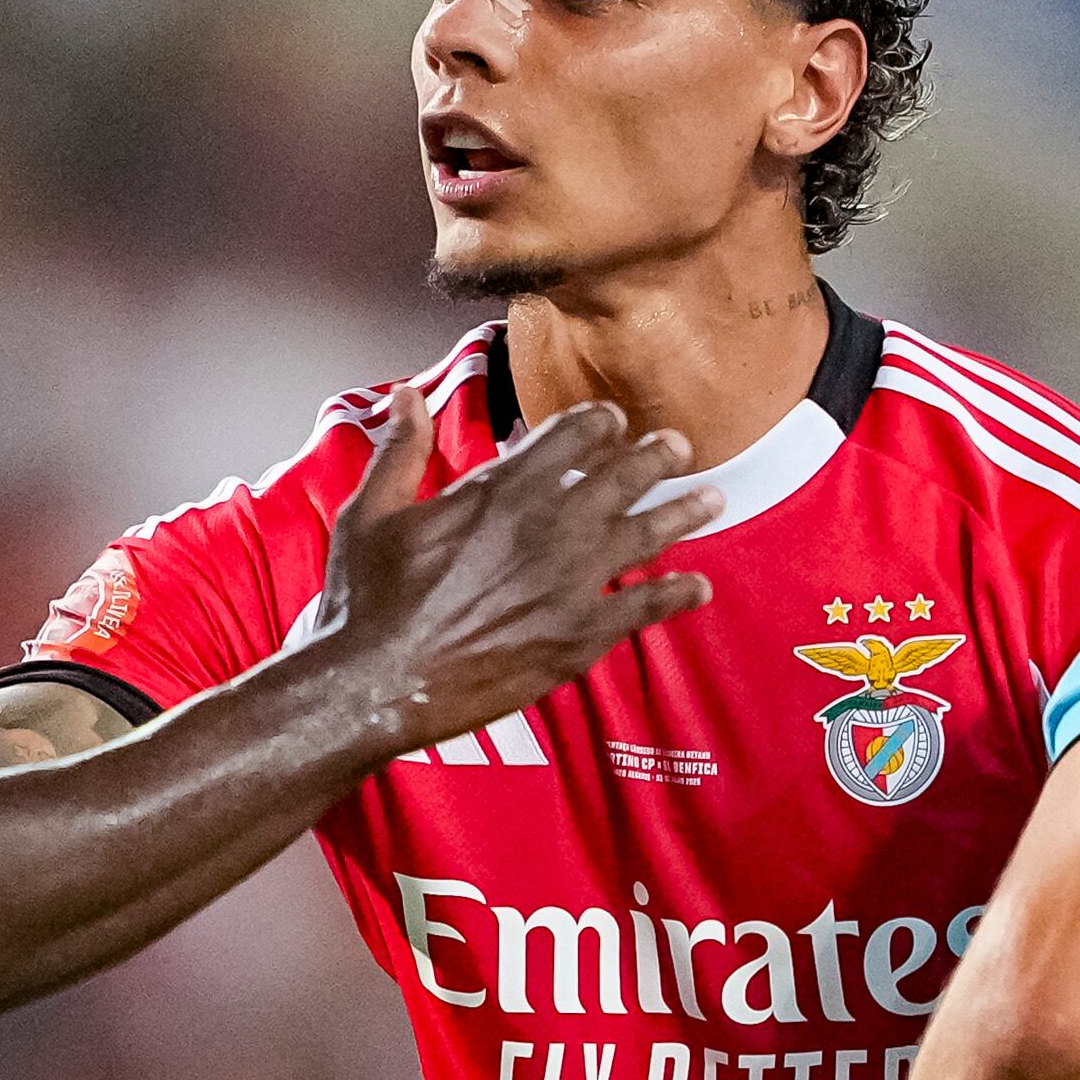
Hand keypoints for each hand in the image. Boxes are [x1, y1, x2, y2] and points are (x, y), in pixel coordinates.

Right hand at [299, 382, 715, 753]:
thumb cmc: (365, 600)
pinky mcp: (578, 638)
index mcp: (501, 488)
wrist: (375, 683)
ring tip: (714, 499)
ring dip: (684, 512)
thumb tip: (406, 396)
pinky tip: (700, 588)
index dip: (600, 423)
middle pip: (623, 475)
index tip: (614, 422)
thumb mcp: (372, 512)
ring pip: (645, 534)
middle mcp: (547, 527)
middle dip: (656, 456)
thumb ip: (400, 450)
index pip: (572, 435)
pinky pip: (644, 609)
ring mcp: (569, 584)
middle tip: (679, 447)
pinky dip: (677, 595)